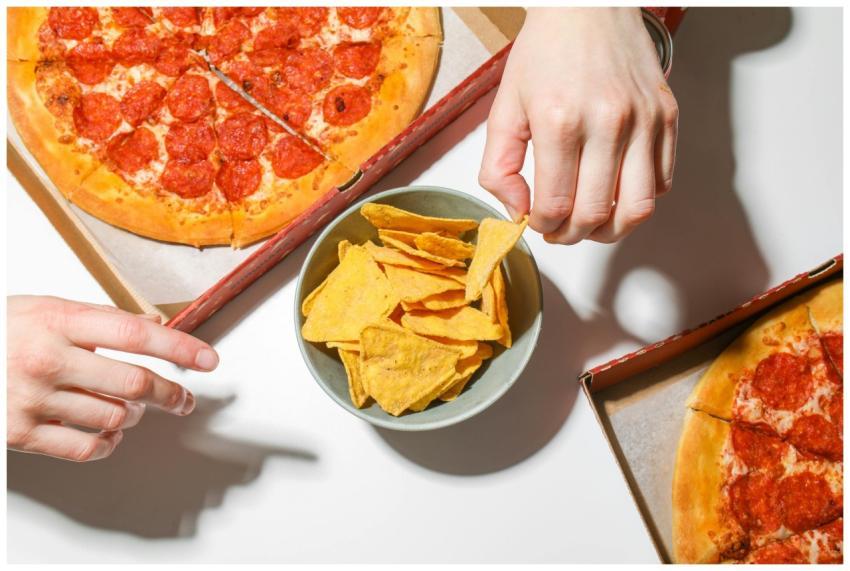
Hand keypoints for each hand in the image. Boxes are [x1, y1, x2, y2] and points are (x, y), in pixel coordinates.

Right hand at [7, 295, 218, 461]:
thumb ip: (99, 319)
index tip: (208, 359)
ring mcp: (32, 399)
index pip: (135, 335)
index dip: (179, 348)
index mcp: (56, 321)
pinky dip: (108, 442)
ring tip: (128, 407)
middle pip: (133, 383)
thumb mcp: (46, 309)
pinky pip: (85, 447)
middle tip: (184, 398)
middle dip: (171, 393)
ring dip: (134, 416)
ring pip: (115, 418)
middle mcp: (46, 360)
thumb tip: (154, 326)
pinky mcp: (19, 433)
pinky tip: (107, 431)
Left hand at [479, 8, 678, 243]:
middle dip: (571, 234)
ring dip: (611, 230)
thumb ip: (498, 167)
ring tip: (591, 223)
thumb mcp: (503, 108)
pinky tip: (616, 191)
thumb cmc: (546, 52)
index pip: (555, 204)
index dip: (543, 225)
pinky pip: (662, 182)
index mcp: (560, 121)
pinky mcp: (667, 117)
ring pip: (637, 209)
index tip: (537, 221)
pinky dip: (638, 200)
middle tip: (559, 229)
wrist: (588, 6)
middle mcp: (607, 123)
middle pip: (595, 214)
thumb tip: (517, 210)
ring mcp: (643, 121)